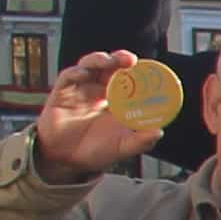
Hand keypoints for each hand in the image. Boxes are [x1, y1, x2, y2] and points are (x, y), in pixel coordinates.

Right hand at [30, 53, 160, 179]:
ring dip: (100, 59)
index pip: (130, 80)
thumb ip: (140, 141)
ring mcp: (81, 90)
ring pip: (90, 66)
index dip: (138, 73)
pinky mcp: (62, 93)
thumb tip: (158, 132)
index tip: (150, 70)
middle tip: (131, 60)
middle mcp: (100, 91)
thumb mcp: (122, 147)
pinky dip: (76, 72)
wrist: (66, 160)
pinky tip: (84, 73)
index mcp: (117, 101)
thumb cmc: (95, 151)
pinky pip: (68, 77)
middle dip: (120, 59)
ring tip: (110, 60)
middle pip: (111, 68)